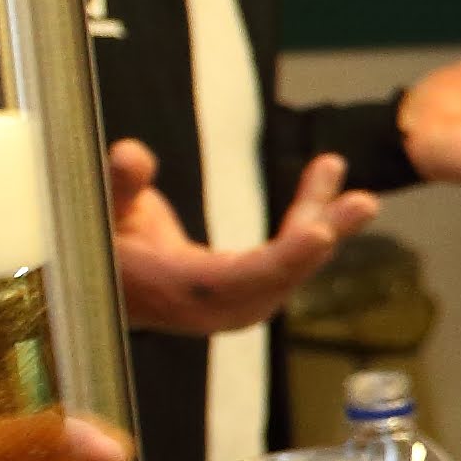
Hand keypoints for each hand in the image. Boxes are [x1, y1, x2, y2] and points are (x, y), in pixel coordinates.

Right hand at [110, 139, 373, 333]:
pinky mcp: (244, 291)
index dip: (284, 258)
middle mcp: (210, 306)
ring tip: (352, 187)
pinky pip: (284, 261)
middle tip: (362, 203)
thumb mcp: (98, 211)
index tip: (322, 234)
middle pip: (277, 276)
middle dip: (321, 237)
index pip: (239, 279)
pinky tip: (327, 184)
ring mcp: (230, 304)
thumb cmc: (99, 243)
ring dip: (323, 223)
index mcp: (175, 290)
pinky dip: (308, 226)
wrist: (104, 284)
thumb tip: (131, 154)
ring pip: (288, 268)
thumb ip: (116, 185)